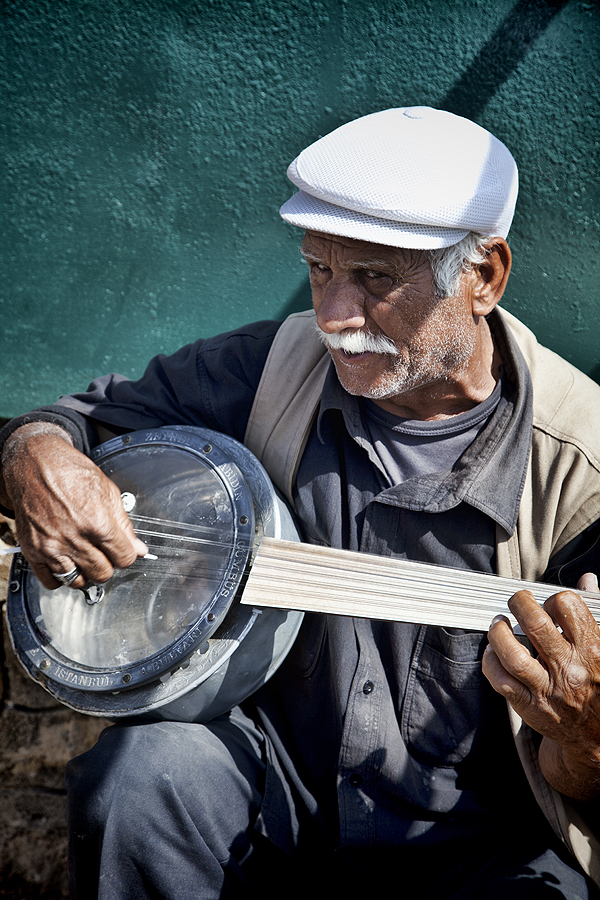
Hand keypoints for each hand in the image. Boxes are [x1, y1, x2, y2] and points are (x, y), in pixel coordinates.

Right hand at [2, 425, 146, 589]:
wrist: (35, 465)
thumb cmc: (70, 472)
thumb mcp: (108, 491)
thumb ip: (124, 524)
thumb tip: (138, 548)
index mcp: (98, 523)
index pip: (124, 559)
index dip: (126, 555)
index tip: (122, 551)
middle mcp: (74, 538)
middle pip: (102, 573)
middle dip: (107, 564)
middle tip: (103, 552)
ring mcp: (52, 547)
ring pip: (78, 581)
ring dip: (85, 573)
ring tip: (85, 557)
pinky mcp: (33, 551)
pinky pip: (51, 582)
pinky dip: (60, 577)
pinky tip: (66, 563)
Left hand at [483, 573, 599, 799]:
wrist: (596, 735)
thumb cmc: (597, 681)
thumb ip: (595, 609)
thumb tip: (586, 579)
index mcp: (593, 649)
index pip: (567, 606)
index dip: (553, 598)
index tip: (549, 605)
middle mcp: (570, 668)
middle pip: (535, 624)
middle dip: (519, 603)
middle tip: (515, 603)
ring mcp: (548, 689)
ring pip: (512, 654)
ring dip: (498, 632)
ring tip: (498, 624)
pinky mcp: (529, 706)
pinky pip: (500, 680)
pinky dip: (490, 661)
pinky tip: (493, 651)